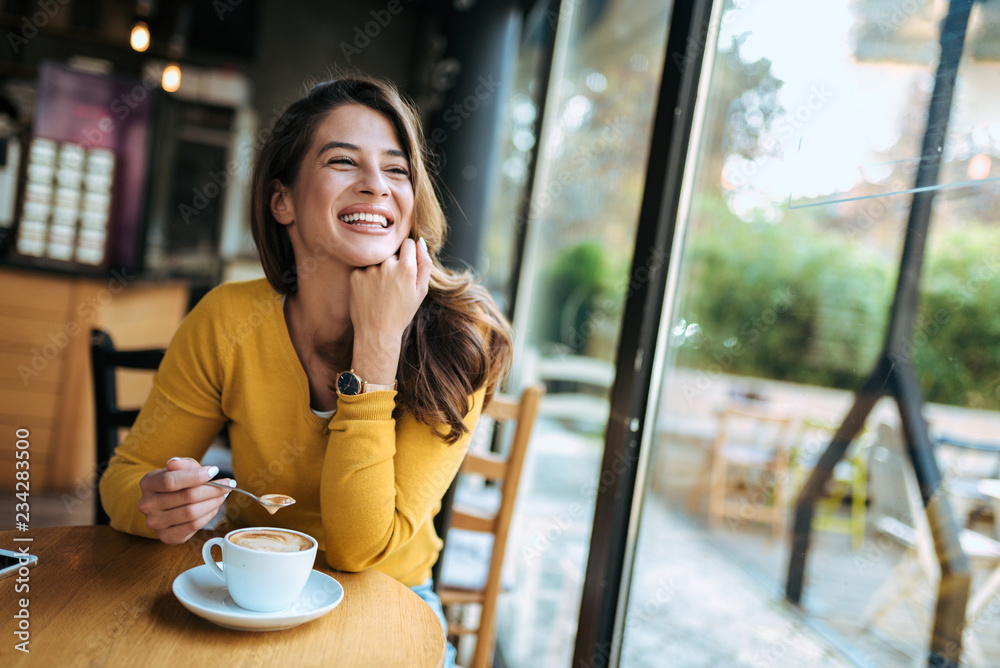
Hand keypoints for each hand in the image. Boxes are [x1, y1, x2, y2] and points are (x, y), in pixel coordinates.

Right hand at [137, 457, 232, 544]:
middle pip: (186, 497)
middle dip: (212, 489)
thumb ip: (181, 464)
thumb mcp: (180, 468)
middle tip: (228, 484)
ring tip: (223, 495)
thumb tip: (175, 463)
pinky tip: (214, 507)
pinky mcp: (166, 536)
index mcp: (147, 483)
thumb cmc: (177, 481)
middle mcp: (147, 505)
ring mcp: (155, 523)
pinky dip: (208, 515)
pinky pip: (193, 526)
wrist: (166, 501)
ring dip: (213, 503)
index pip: (170, 481)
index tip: (214, 471)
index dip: (195, 476)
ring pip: (191, 513)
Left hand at [348, 237, 430, 381]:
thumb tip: (419, 242)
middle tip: (393, 285)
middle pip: (392, 252)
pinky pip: (364, 269)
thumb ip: (424, 263)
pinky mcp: (355, 275)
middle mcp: (387, 265)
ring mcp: (369, 269)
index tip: (406, 265)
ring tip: (381, 291)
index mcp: (406, 268)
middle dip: (394, 263)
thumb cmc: (402, 313)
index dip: (409, 253)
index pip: (408, 243)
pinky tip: (370, 293)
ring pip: (377, 260)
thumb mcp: (421, 291)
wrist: (377, 333)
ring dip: (379, 270)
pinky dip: (366, 278)